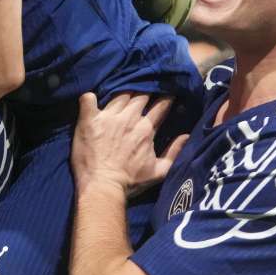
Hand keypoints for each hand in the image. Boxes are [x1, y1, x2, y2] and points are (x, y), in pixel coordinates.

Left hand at [71, 92, 187, 195]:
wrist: (102, 185)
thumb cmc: (130, 181)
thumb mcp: (159, 171)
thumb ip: (174, 152)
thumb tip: (186, 136)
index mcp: (146, 129)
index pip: (159, 106)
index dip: (164, 98)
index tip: (166, 92)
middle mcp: (129, 118)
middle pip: (139, 95)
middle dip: (143, 90)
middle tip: (143, 89)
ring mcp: (108, 117)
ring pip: (119, 95)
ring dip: (122, 91)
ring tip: (122, 89)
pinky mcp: (89, 119)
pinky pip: (88, 99)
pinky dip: (89, 97)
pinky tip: (91, 98)